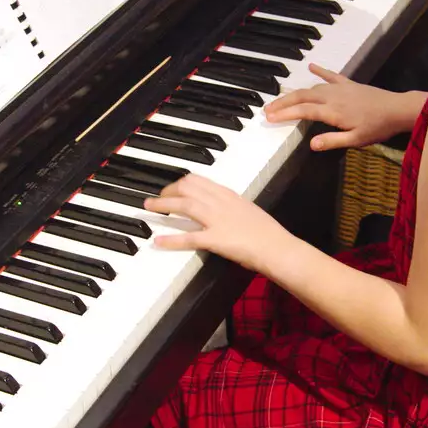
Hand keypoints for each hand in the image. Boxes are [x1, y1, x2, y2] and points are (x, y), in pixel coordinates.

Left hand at [145, 174, 293, 272]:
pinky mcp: (217, 240)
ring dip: (162, 206)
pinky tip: (158, 241)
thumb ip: (230, 207)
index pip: (198, 179)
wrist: (278, 248)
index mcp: (229, 195)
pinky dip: (171, 239)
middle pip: (187, 187)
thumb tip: (218, 208)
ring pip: (184, 205)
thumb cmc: (267, 233)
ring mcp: (218, 220)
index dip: (179, 183)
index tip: (171, 189)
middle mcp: (221, 203)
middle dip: (167, 191)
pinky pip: (189, 237)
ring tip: (149, 208)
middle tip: (157, 200)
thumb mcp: (247, 211)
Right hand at [262, 64, 415, 150]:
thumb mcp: (356, 140)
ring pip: (312, 88)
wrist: (398, 109)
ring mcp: (341, 88)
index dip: (285, 114)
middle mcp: (333, 96)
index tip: (270, 117)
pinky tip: (312, 66)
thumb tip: (311, 144)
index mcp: (333, 111)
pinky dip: (320, 71)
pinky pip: (331, 76)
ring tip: (282, 99)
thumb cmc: (378, 127)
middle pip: (302, 97)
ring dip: (295, 92)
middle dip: (283, 102)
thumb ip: (332, 141)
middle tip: (267, 109)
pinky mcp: (349, 84)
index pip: (303, 111)